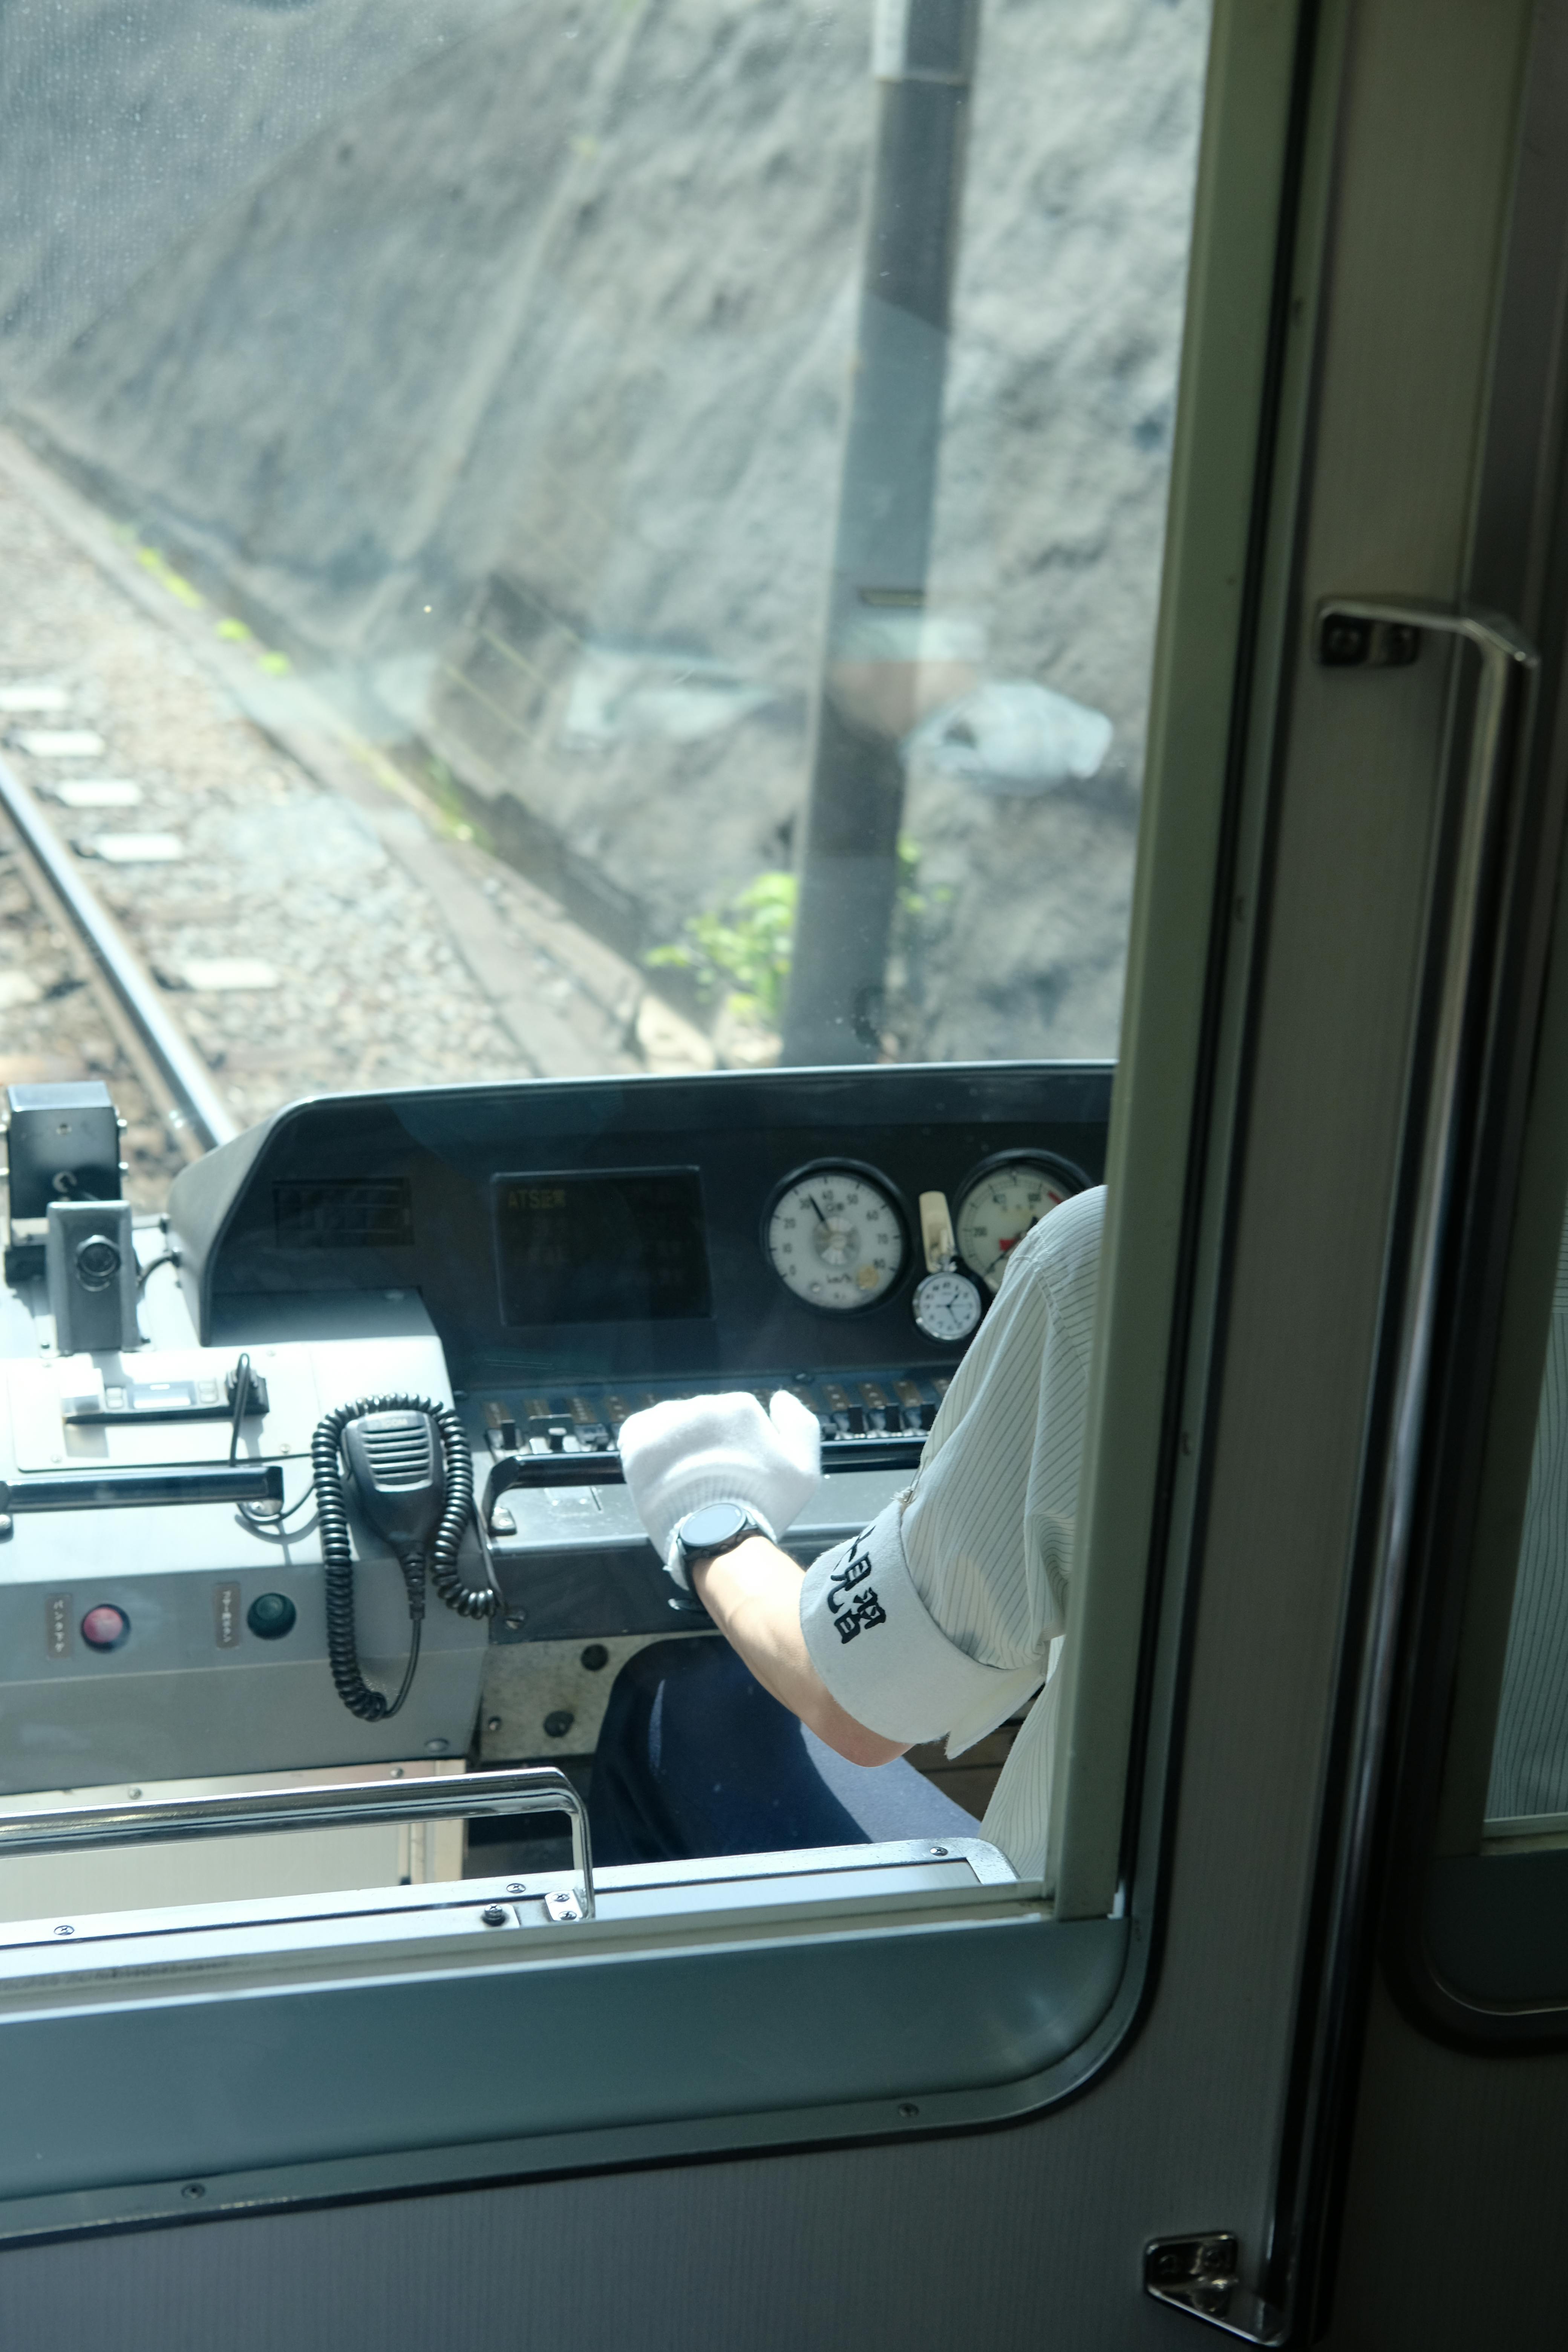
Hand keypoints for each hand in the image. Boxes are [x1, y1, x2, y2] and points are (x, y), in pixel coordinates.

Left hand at [617, 1390, 820, 1584]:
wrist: (716, 1538)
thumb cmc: (762, 1507)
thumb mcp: (804, 1471)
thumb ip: (800, 1425)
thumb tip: (779, 1398)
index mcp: (740, 1407)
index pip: (734, 1418)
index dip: (736, 1447)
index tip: (735, 1473)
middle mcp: (702, 1406)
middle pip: (702, 1420)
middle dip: (706, 1444)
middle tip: (710, 1481)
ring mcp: (668, 1422)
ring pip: (672, 1425)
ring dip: (676, 1445)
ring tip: (683, 1480)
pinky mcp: (638, 1440)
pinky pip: (640, 1431)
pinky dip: (647, 1447)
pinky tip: (658, 1471)